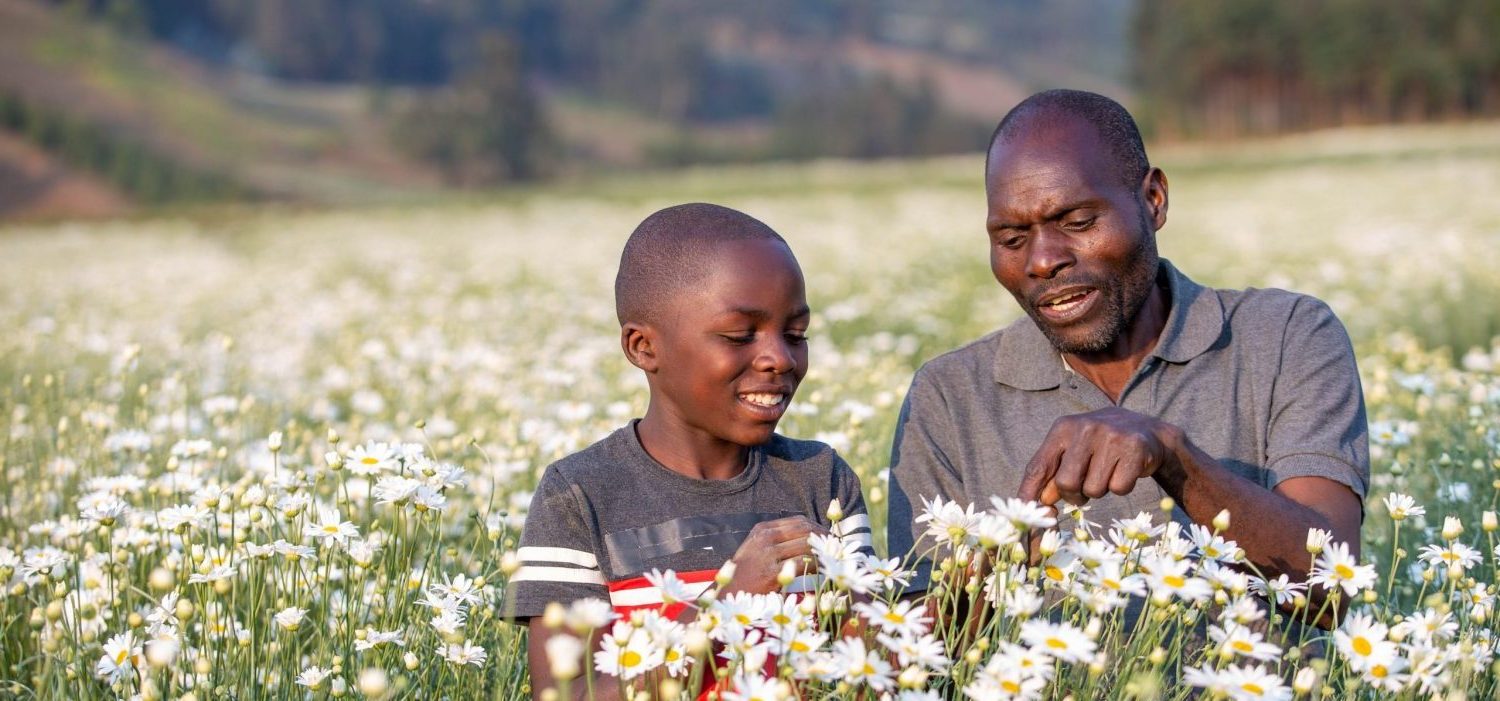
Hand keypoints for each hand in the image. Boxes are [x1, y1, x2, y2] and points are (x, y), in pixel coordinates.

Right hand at [723, 515, 828, 594]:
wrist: (728, 595)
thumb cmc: (745, 575)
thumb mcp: (755, 550)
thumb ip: (776, 541)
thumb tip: (806, 539)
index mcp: (762, 530)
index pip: (798, 522)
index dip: (818, 528)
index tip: (829, 537)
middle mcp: (765, 538)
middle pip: (805, 531)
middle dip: (824, 539)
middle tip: (837, 548)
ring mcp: (768, 555)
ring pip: (806, 546)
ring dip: (822, 552)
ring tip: (832, 559)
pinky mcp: (771, 573)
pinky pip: (802, 564)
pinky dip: (816, 566)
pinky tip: (821, 571)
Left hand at [1017, 407, 1182, 507]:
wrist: (1147, 431)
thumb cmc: (1101, 445)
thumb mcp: (1073, 451)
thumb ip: (1053, 474)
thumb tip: (1040, 503)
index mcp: (1063, 427)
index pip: (1038, 467)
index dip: (1031, 493)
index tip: (1032, 513)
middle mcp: (1084, 428)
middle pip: (1066, 483)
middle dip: (1075, 495)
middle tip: (1086, 487)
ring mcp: (1110, 436)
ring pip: (1094, 490)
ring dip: (1100, 490)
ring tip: (1108, 470)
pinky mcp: (1134, 448)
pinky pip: (1119, 488)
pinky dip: (1121, 486)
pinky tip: (1125, 469)